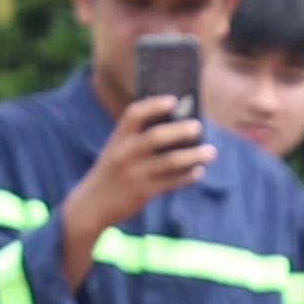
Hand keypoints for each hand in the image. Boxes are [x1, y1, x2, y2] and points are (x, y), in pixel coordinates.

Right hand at [63, 93, 210, 241]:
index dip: (154, 105)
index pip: (134, 114)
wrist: (92, 203)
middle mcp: (124, 153)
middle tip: (198, 126)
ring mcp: (134, 174)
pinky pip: (171, 182)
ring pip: (169, 162)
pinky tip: (199, 171)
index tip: (173, 100)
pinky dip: (187, 176)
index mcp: (118, 138)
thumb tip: (177, 125)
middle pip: (155, 137)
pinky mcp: (142, 192)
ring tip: (211, 151)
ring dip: (193, 156)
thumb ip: (137, 138)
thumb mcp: (117, 149)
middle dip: (179, 130)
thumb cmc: (112, 171)